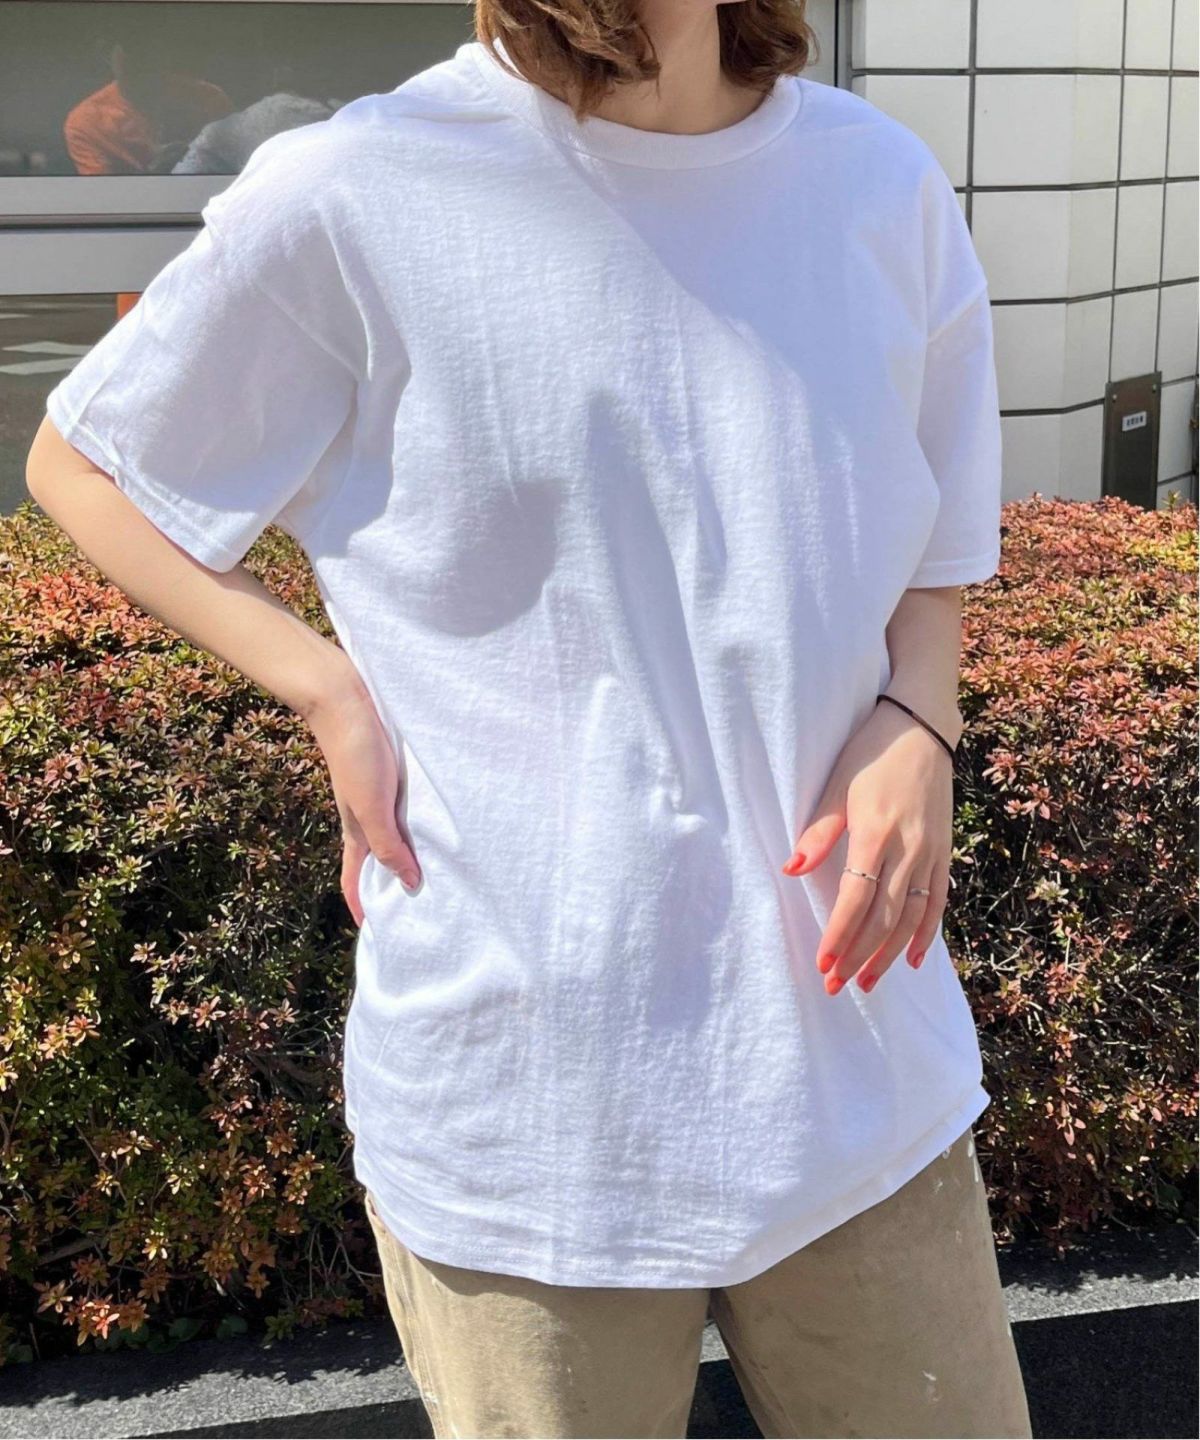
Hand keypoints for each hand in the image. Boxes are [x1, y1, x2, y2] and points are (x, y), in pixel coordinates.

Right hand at [306, 676, 421, 926]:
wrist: (349, 701)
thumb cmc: (357, 755)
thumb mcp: (372, 807)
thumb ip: (389, 845)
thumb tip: (410, 884)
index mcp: (356, 832)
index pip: (355, 880)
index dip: (361, 907)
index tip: (376, 933)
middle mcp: (367, 819)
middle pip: (378, 862)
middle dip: (392, 887)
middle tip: (419, 909)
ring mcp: (379, 798)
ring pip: (395, 837)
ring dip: (411, 857)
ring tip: (439, 874)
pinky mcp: (392, 778)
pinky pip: (407, 812)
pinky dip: (419, 827)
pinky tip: (440, 825)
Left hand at [781, 699, 954, 994]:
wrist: (921, 726)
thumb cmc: (870, 753)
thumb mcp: (837, 786)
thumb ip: (818, 832)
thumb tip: (792, 870)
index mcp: (876, 833)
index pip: (856, 900)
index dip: (839, 936)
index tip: (822, 964)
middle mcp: (909, 849)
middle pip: (884, 918)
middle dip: (858, 956)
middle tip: (837, 986)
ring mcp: (931, 853)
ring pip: (912, 918)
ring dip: (889, 955)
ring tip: (868, 983)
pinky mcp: (944, 852)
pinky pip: (938, 902)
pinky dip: (927, 934)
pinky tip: (913, 959)